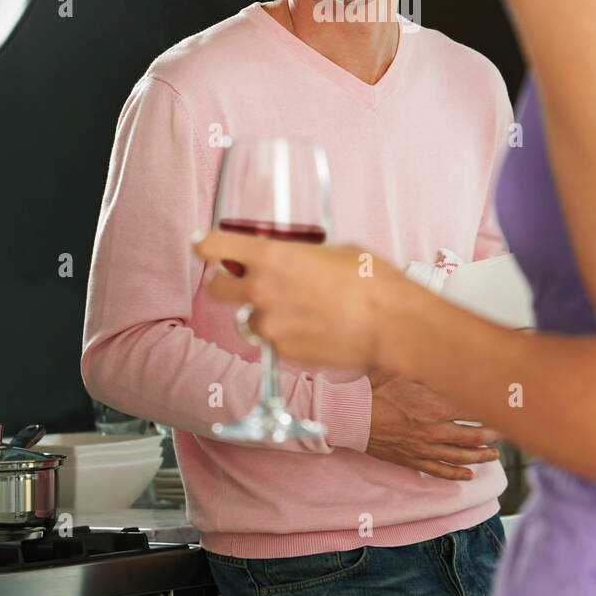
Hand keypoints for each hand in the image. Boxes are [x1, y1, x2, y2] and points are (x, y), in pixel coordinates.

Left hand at [192, 228, 405, 369]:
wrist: (390, 322)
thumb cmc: (370, 280)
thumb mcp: (333, 251)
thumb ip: (300, 256)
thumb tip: (293, 261)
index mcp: (271, 256)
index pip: (213, 246)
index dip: (206, 244)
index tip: (204, 245)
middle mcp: (261, 290)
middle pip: (217, 288)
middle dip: (228, 285)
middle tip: (249, 283)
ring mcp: (269, 324)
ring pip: (248, 319)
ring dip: (263, 314)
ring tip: (300, 311)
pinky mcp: (282, 352)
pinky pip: (273, 341)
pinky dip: (286, 335)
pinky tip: (314, 328)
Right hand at [366, 369, 502, 480]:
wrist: (350, 415)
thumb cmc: (375, 389)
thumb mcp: (406, 372)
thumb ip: (431, 371)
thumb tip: (451, 363)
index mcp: (436, 405)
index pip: (476, 408)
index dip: (493, 407)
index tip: (506, 404)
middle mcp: (435, 429)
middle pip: (475, 436)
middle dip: (494, 434)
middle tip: (507, 430)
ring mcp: (424, 447)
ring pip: (461, 456)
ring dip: (481, 456)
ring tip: (494, 455)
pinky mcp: (412, 459)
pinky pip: (439, 470)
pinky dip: (456, 475)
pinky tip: (467, 475)